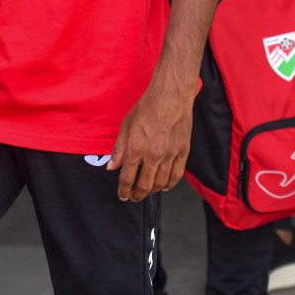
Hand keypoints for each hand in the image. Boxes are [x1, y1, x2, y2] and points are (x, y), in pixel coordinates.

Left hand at [107, 71, 196, 201]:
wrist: (170, 96)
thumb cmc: (146, 108)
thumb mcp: (126, 126)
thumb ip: (119, 149)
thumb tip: (111, 167)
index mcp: (136, 149)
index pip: (127, 178)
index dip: (124, 190)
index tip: (122, 195)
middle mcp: (153, 156)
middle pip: (144, 185)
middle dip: (137, 194)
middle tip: (134, 197)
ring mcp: (170, 155)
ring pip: (161, 183)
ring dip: (152, 191)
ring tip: (147, 191)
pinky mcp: (183, 152)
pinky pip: (176, 175)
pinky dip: (170, 184)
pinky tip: (164, 186)